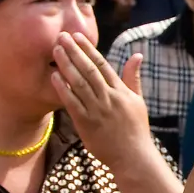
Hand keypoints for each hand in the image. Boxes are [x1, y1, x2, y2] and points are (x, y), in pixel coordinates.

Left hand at [51, 32, 151, 167]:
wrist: (133, 156)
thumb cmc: (136, 129)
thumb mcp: (138, 101)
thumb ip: (133, 77)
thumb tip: (137, 55)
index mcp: (121, 91)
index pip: (102, 64)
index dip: (88, 49)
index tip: (77, 36)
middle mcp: (109, 97)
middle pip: (88, 69)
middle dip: (74, 51)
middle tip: (61, 36)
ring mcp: (97, 110)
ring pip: (79, 83)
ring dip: (66, 65)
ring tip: (56, 50)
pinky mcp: (86, 123)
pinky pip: (72, 102)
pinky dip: (63, 89)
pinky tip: (54, 76)